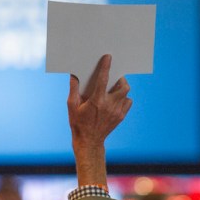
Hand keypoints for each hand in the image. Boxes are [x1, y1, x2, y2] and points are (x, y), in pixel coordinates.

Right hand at [67, 54, 132, 185]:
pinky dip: (124, 98)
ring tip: (114, 87)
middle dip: (120, 78)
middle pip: (123, 86)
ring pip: (126, 94)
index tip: (108, 57)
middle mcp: (109, 105)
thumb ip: (73, 89)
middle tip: (114, 77)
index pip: (103, 79)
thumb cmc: (78, 123)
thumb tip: (74, 75)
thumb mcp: (71, 106)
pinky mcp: (121, 117)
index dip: (106, 66)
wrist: (88, 141)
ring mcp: (117, 112)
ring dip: (122, 88)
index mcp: (96, 101)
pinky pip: (128, 103)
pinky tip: (116, 99)